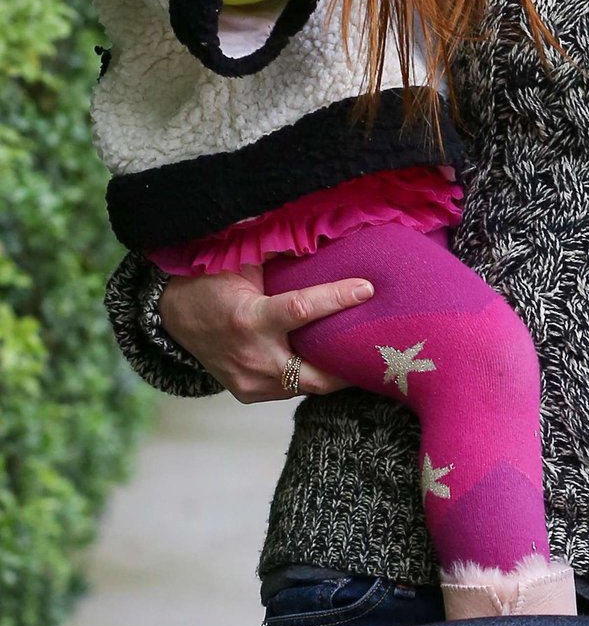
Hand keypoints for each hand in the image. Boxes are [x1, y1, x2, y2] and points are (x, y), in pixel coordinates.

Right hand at [159, 265, 371, 402]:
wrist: (172, 317)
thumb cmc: (208, 283)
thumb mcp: (238, 263)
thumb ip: (276, 255)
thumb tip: (317, 232)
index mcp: (249, 320)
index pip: (302, 310)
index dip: (338, 299)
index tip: (367, 289)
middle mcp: (252, 358)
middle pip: (315, 374)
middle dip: (348, 367)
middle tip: (380, 351)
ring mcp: (249, 382)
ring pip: (306, 385)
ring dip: (332, 373)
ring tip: (361, 355)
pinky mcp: (249, 393)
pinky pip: (290, 389)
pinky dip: (309, 376)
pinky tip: (330, 363)